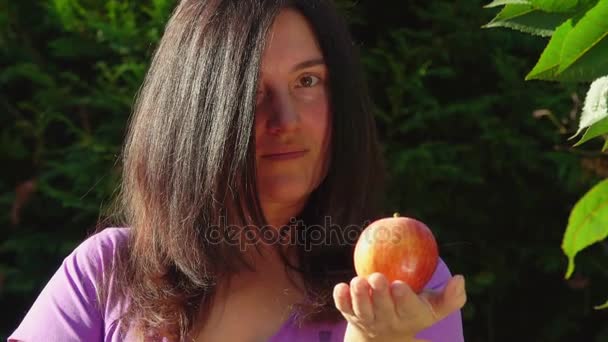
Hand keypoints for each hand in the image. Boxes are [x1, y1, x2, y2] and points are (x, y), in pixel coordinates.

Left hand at [333, 273, 465, 341]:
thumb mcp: (434, 308)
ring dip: (359, 296)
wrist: (384, 336)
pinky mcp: (351, 315)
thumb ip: (451, 297)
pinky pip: (344, 307)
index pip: (407, 308)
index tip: (399, 285)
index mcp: (408, 317)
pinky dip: (341, 299)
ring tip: (358, 282)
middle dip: (379, 294)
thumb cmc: (413, 311)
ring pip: (362, 309)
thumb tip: (460, 279)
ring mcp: (367, 319)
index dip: (403, 298)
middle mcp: (387, 320)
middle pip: (383, 308)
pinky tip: (340, 287)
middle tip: (377, 277)